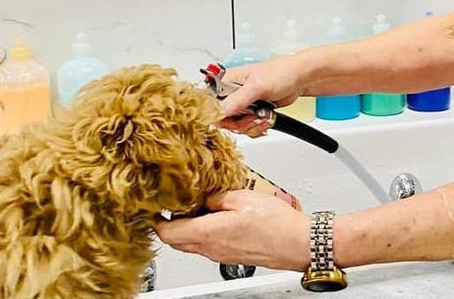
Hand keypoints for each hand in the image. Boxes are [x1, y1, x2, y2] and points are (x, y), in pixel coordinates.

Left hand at [155, 190, 310, 271]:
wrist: (298, 243)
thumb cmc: (275, 223)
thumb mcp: (242, 196)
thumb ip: (217, 197)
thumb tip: (207, 198)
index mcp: (207, 233)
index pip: (167, 232)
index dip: (156, 220)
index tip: (155, 208)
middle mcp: (211, 249)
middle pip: (177, 241)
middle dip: (170, 225)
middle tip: (173, 206)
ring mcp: (222, 255)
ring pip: (193, 244)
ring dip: (189, 228)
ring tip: (197, 208)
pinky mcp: (233, 256)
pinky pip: (211, 246)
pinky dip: (206, 233)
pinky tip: (219, 218)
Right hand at [217, 59, 306, 135]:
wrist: (299, 79)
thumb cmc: (280, 73)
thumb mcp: (257, 86)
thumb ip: (238, 100)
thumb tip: (220, 111)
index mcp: (227, 80)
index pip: (211, 103)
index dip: (220, 114)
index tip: (234, 117)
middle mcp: (232, 93)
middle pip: (223, 119)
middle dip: (241, 122)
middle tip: (254, 115)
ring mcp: (242, 104)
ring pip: (236, 126)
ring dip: (252, 124)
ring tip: (263, 114)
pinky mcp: (251, 112)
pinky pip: (247, 127)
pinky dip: (257, 126)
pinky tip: (266, 118)